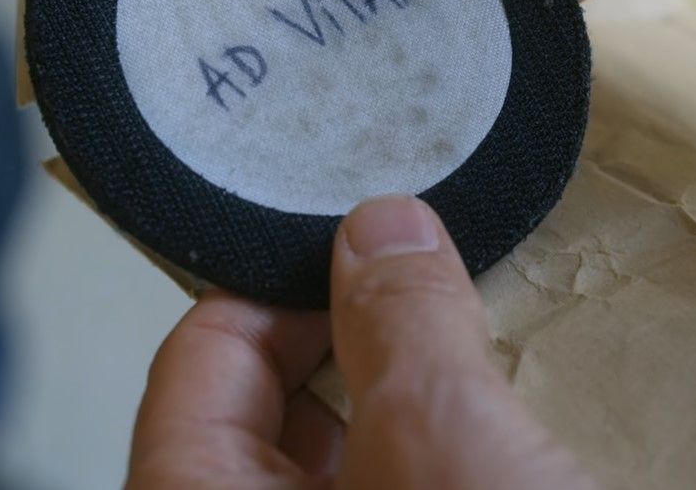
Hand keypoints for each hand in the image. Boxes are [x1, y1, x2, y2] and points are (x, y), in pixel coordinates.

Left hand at [126, 195, 595, 488]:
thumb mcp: (441, 439)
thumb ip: (402, 323)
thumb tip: (383, 230)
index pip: (197, 358)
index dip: (273, 281)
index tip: (351, 242)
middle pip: (262, 406)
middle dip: (346, 331)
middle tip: (420, 282)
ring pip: (339, 454)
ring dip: (398, 393)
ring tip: (464, 340)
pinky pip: (392, 484)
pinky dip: (432, 448)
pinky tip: (497, 422)